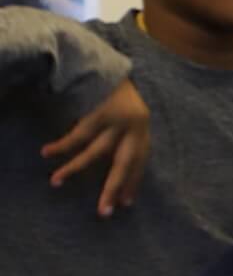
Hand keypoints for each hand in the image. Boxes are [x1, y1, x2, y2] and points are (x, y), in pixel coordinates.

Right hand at [41, 77, 149, 216]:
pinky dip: (62, 145)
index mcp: (142, 129)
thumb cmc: (115, 94)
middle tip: (105, 211)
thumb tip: (117, 168)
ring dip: (74, 168)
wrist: (105, 63)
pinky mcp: (98, 111)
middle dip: (114, 187)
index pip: (139, 162)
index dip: (133, 181)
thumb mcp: (127, 116)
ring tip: (55, 182)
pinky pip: (77, 135)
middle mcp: (134, 127)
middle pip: (124, 163)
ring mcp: (116, 120)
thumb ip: (123, 138)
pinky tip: (47, 153)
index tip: (126, 202)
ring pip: (94, 151)